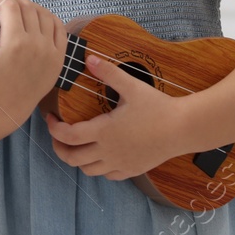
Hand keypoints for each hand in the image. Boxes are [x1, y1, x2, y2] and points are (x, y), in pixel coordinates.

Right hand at [0, 0, 66, 128]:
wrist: (7, 110)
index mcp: (15, 43)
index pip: (10, 5)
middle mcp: (37, 45)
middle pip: (27, 7)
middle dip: (11, 0)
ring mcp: (51, 52)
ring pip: (44, 14)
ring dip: (30, 7)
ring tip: (15, 11)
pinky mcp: (59, 59)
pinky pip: (59, 28)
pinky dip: (48, 18)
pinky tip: (36, 19)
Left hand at [45, 55, 187, 179]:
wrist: (184, 129)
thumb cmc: (158, 107)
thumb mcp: (132, 86)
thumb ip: (109, 72)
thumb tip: (89, 58)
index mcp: (104, 131)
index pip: (67, 136)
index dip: (52, 128)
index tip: (50, 118)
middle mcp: (108, 151)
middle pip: (71, 158)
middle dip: (59, 148)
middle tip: (57, 135)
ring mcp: (120, 164)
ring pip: (87, 170)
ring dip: (77, 159)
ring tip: (76, 145)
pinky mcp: (132, 170)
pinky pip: (107, 175)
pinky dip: (97, 167)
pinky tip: (100, 154)